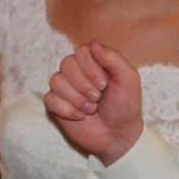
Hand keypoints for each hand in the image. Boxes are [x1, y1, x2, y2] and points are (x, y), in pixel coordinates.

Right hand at [44, 41, 143, 164]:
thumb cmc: (125, 106)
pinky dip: (68, 110)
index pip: (82, 51)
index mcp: (95, 62)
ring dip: (77, 98)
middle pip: (67, 63)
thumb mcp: (128, 80)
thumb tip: (93, 43)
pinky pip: (50, 99)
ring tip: (91, 108)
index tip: (104, 84)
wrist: (117, 135)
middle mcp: (77, 71)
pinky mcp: (55, 105)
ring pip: (56, 80)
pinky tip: (80, 116)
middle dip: (84, 84)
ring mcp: (65, 88)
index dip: (91, 67)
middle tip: (98, 97)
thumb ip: (113, 59)